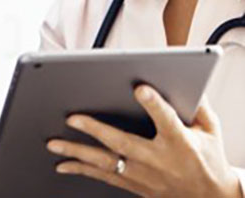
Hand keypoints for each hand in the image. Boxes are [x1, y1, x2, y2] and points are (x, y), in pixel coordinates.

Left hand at [46, 85, 242, 197]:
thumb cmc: (208, 160)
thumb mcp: (211, 130)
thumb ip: (198, 105)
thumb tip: (188, 80)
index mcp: (180, 143)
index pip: (166, 120)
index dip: (154, 104)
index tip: (140, 88)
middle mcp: (158, 161)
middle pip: (123, 144)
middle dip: (96, 130)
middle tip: (72, 118)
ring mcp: (143, 176)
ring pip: (106, 163)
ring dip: (77, 152)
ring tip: (54, 143)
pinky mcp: (134, 185)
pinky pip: (104, 177)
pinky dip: (81, 170)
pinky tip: (62, 165)